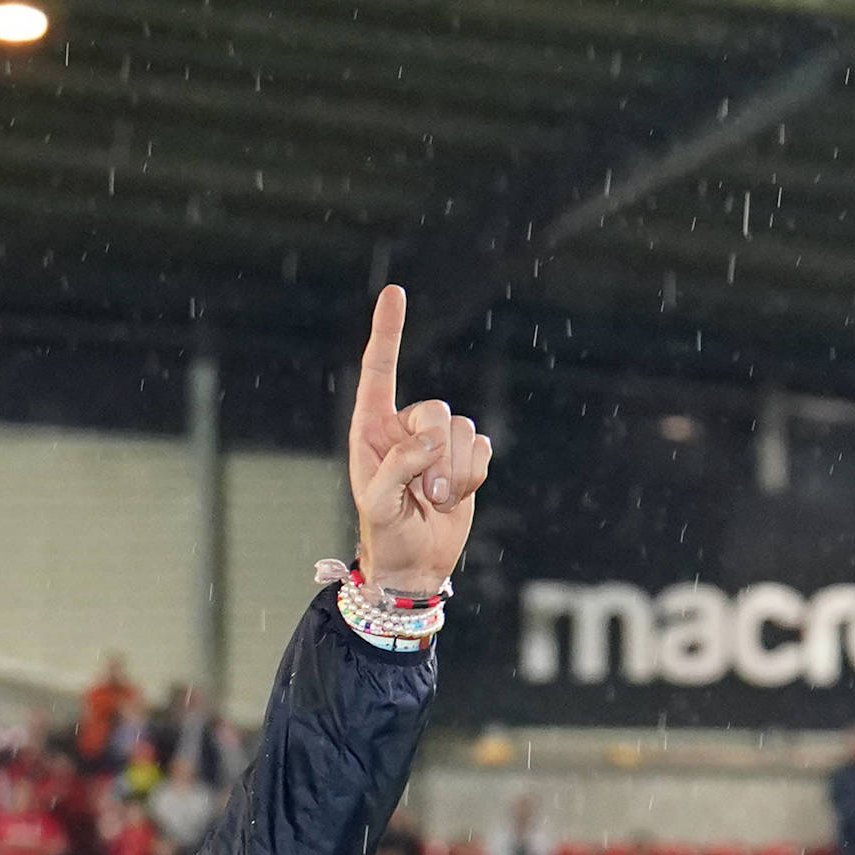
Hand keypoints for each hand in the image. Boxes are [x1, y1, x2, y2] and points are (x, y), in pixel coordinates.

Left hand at [347, 286, 491, 596]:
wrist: (416, 562)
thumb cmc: (386, 533)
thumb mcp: (378, 505)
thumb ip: (396, 469)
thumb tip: (428, 441)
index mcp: (370, 430)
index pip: (378, 372)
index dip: (387, 332)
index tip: (394, 292)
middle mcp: (404, 428)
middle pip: (436, 410)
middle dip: (437, 454)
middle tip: (427, 494)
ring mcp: (437, 441)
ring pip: (463, 430)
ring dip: (456, 472)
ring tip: (436, 502)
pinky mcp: (465, 456)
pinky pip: (483, 446)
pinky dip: (474, 476)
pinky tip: (454, 498)